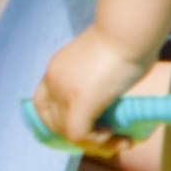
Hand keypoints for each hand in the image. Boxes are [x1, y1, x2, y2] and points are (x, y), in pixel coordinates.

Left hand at [31, 36, 137, 154]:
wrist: (129, 29)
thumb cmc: (127, 37)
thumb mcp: (103, 59)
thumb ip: (98, 78)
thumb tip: (112, 94)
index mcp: (57, 67)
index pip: (42, 103)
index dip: (57, 120)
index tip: (84, 126)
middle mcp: (53, 81)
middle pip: (53, 122)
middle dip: (78, 135)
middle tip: (107, 136)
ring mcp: (63, 93)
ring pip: (67, 132)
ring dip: (93, 142)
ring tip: (119, 139)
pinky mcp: (79, 103)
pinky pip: (80, 135)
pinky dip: (98, 141)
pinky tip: (117, 135)